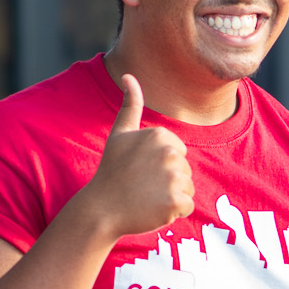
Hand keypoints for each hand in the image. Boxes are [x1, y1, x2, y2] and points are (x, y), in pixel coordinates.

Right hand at [76, 74, 194, 238]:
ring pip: (188, 188)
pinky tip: (152, 209)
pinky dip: (173, 213)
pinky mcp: (176, 201)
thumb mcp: (119, 134)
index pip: (179, 153)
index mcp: (160, 135)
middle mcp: (170, 153)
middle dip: (167, 182)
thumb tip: (128, 75)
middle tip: (142, 186)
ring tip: (146, 197)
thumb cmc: (111, 171)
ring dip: (171, 197)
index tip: (140, 169)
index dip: (161, 165)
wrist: (101, 209)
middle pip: (185, 171)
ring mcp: (174, 178)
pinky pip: (187, 207)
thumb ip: (130, 105)